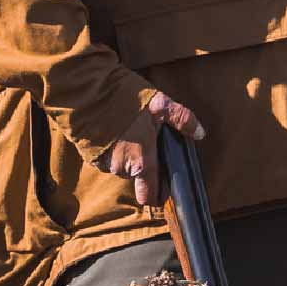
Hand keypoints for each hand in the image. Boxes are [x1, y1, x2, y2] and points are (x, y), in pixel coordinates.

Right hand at [98, 90, 206, 207]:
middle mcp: (121, 168)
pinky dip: (112, 150)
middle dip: (144, 163)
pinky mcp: (88, 156)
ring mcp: (103, 163)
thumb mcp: (160, 104)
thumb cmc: (125, 98)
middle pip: (138, 176)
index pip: (150, 195)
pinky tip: (115, 131)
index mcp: (141, 161)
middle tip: (148, 139)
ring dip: (128, 155)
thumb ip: (182, 120)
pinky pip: (107, 160)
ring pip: (122, 167)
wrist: (86, 90)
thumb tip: (199, 133)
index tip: (164, 187)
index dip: (158, 194)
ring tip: (131, 131)